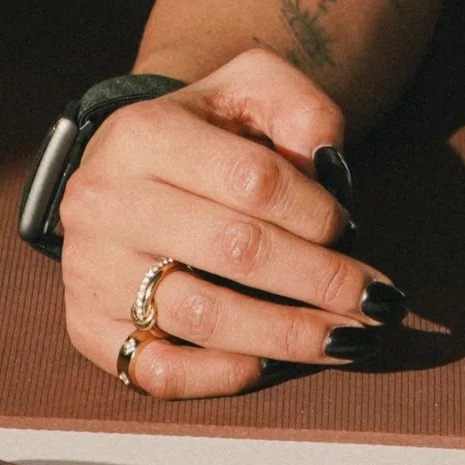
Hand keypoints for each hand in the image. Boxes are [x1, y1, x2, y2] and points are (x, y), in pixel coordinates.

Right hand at [57, 46, 405, 396]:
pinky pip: (159, 371)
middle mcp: (106, 201)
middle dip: (320, 281)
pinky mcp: (87, 327)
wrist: (125, 167)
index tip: (352, 230)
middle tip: (377, 301)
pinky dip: (222, 376)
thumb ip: (298, 106)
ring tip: (349, 339)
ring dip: (289, 336)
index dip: (314, 212)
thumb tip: (328, 163)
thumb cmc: (202, 131)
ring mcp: (91, 269)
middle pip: (235, 251)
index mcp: (143, 132)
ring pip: (205, 316)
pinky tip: (273, 365)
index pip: (251, 180)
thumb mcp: (248, 89)